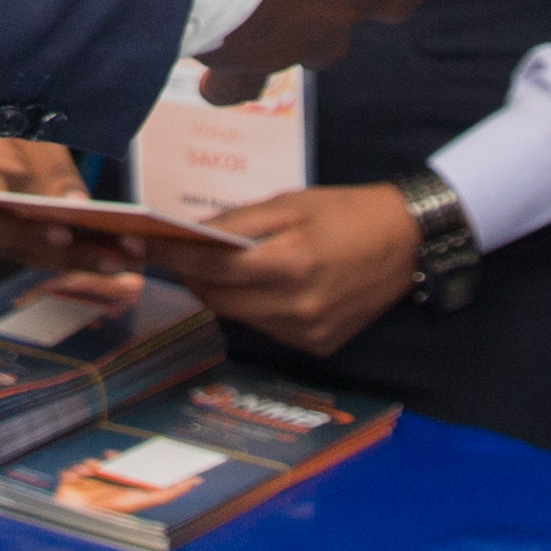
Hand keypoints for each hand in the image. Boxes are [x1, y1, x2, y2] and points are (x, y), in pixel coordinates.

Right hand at [0, 135, 140, 284]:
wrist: (2, 129)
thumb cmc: (15, 127)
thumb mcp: (34, 139)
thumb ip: (54, 172)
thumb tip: (77, 206)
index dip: (26, 231)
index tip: (63, 235)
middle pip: (22, 247)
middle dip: (72, 255)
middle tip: (116, 259)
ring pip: (39, 257)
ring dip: (83, 262)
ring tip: (127, 262)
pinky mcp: (16, 242)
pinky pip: (47, 255)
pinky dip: (80, 257)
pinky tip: (117, 259)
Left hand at [142, 183, 421, 359]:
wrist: (406, 243)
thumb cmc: (345, 213)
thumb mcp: (292, 203)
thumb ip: (240, 221)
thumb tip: (193, 232)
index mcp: (291, 263)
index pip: (213, 265)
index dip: (175, 256)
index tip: (145, 244)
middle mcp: (297, 307)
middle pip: (219, 297)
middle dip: (190, 275)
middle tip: (170, 254)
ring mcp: (307, 333)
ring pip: (239, 317)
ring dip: (217, 293)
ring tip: (206, 268)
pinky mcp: (317, 347)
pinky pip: (265, 328)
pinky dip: (250, 308)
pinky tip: (251, 287)